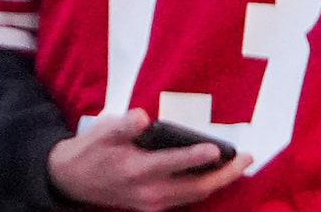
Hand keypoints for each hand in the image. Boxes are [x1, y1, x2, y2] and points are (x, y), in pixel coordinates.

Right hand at [46, 111, 251, 208]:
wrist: (74, 181)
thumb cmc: (92, 150)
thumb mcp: (102, 131)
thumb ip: (124, 125)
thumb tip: (142, 117)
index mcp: (135, 170)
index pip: (171, 163)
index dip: (195, 157)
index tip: (215, 149)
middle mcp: (149, 192)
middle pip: (196, 187)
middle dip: (225, 175)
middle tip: (246, 158)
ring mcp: (153, 204)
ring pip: (195, 195)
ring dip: (219, 182)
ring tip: (239, 166)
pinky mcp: (154, 208)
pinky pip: (186, 199)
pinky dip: (204, 187)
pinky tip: (215, 176)